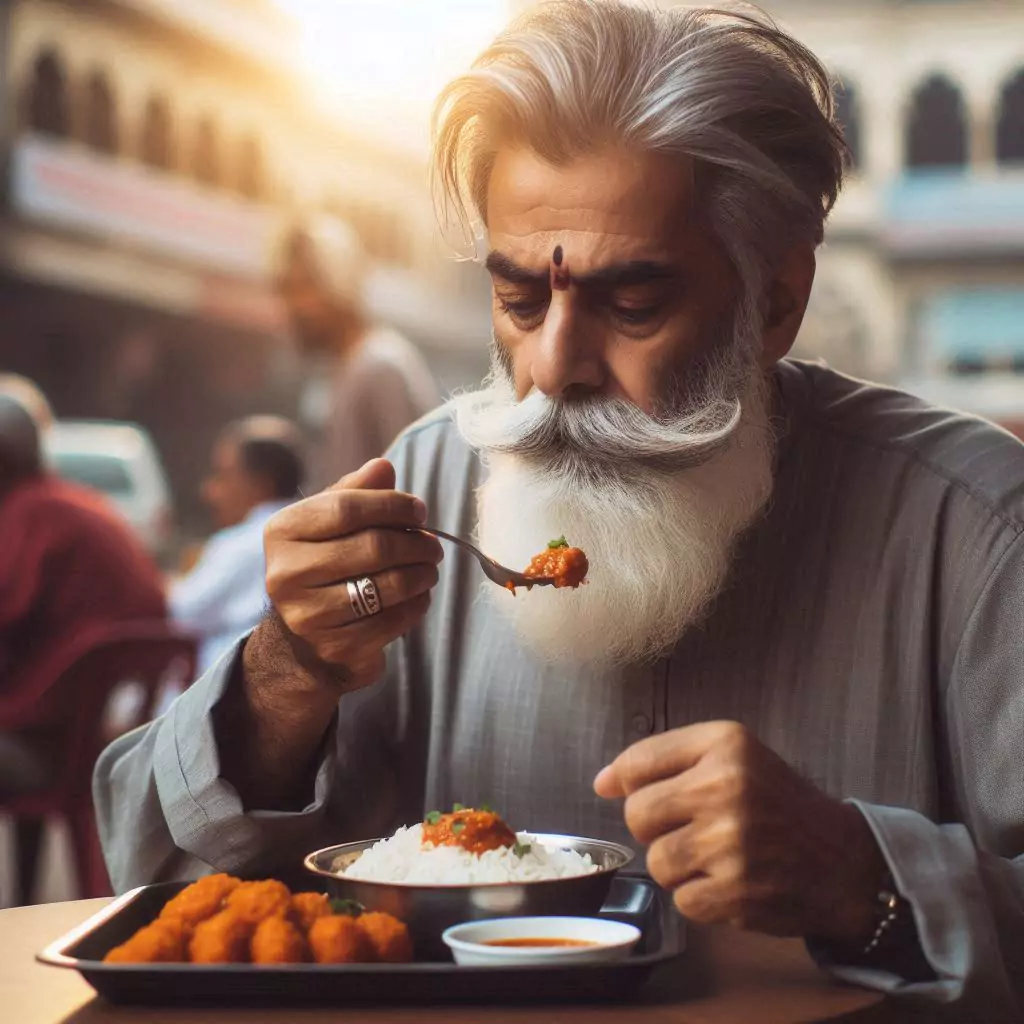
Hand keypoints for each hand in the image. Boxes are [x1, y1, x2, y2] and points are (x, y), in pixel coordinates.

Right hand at [261, 458, 442, 693]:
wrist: (304, 639)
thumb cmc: (326, 564)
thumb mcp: (330, 523)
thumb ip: (355, 493)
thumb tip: (382, 467)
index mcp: (281, 532)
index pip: (346, 507)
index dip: (392, 505)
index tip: (419, 511)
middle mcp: (285, 574)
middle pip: (372, 547)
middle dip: (415, 543)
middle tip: (433, 545)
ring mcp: (308, 615)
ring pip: (387, 585)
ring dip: (422, 574)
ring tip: (429, 569)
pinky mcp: (335, 647)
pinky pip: (393, 620)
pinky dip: (417, 605)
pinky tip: (420, 596)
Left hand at [594, 722, 885, 941]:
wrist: (842, 861)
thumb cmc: (776, 803)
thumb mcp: (732, 756)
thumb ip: (663, 759)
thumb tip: (601, 782)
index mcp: (725, 743)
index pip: (638, 762)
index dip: (627, 783)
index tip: (637, 792)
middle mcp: (726, 787)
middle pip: (637, 815)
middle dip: (655, 827)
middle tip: (692, 827)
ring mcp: (731, 842)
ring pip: (656, 861)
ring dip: (679, 865)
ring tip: (716, 855)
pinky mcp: (735, 891)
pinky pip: (681, 899)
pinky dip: (700, 897)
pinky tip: (731, 881)